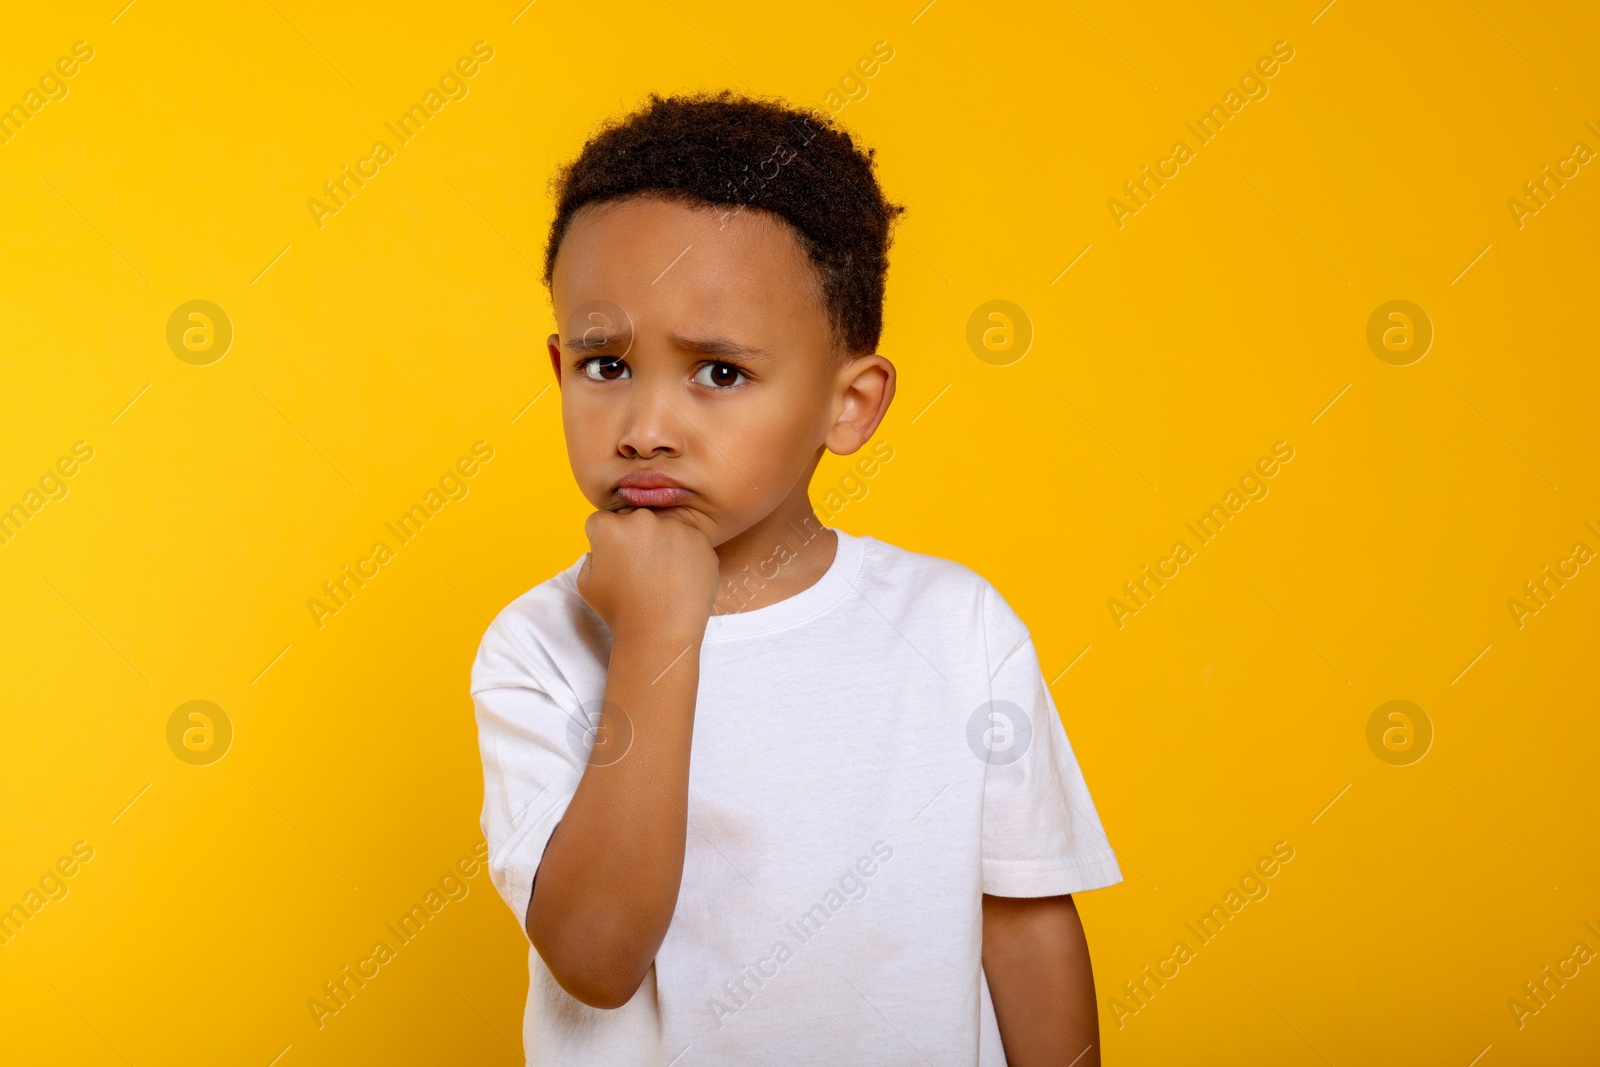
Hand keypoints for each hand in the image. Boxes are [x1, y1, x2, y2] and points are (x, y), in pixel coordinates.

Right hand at [576, 508, 718, 640]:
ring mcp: (676, 528)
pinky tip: (678, 579)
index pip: (603, 522)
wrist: (660, 634)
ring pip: (665, 529)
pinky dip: (686, 555)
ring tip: (661, 578)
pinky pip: (689, 541)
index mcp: (610, 526)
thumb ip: (592, 554)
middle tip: (639, 571)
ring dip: (662, 544)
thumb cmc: (620, 612)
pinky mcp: (701, 540)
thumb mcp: (585, 582)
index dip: (605, 543)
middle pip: (635, 520)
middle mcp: (643, 519)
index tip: (614, 562)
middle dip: (635, 539)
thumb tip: (606, 547)